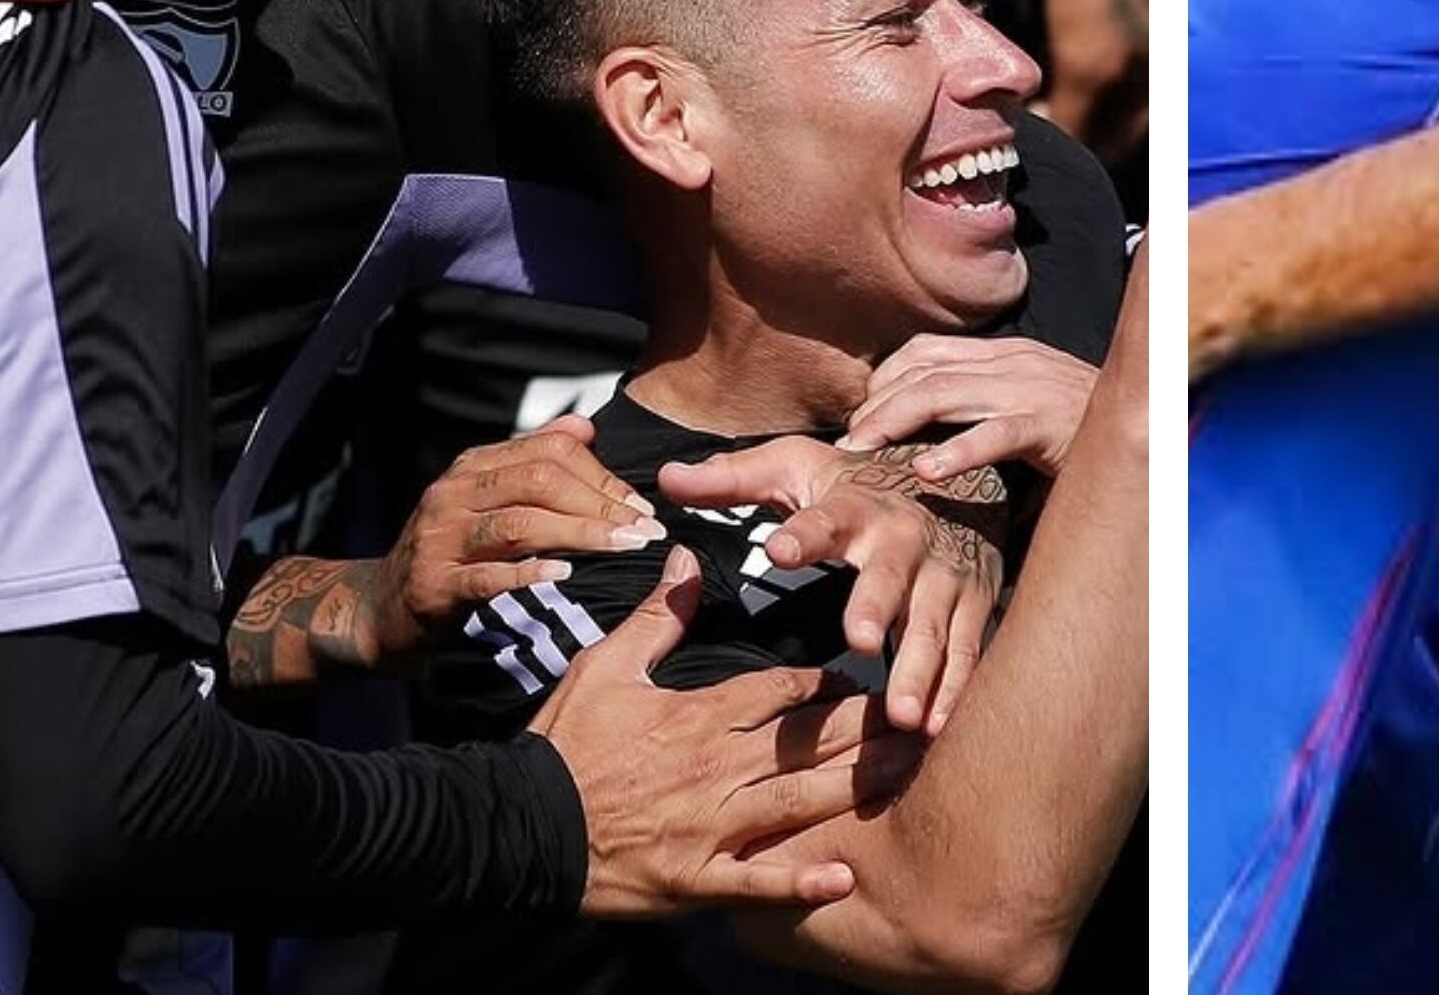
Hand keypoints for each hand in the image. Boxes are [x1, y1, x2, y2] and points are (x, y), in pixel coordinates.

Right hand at [366, 416, 667, 671]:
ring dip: (580, 533)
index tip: (643, 506)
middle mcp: (454, 493)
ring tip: (624, 547)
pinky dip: (528, 573)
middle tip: (645, 530)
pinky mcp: (432, 586)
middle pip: (539, 480)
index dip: (603, 475)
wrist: (377, 609)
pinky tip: (564, 576)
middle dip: (601, 503)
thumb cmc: (449, 553)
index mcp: (473, 467)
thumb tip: (586, 426)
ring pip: (519, 523)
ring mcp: (440, 538)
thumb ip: (532, 461)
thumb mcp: (485, 499)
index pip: (550, 450)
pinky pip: (486, 575)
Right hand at [529, 547, 918, 917]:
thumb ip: (657, 615)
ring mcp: (710, 826)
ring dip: (856, 790)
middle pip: (808, 744)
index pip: (781, 692)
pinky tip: (846, 878)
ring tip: (908, 778)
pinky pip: (757, 883)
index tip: (865, 679)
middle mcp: (715, 768)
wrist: (517, 824)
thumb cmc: (563, 744)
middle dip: (866, 732)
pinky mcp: (696, 878)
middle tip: (920, 723)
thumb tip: (686, 554)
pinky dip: (801, 882)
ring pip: (799, 802)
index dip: (827, 685)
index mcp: (697, 716)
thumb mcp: (604, 667)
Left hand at [657, 438, 1008, 735]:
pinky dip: (956, 690)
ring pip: (935, 623)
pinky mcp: (974, 604)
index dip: (802, 533)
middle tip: (861, 641)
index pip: (823, 518)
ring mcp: (944, 574)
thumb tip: (666, 478)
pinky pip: (968, 651)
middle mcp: (904, 539)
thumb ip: (733, 480)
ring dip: (922, 668)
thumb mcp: (795, 468)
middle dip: (878, 605)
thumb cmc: (856, 485)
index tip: (778, 551)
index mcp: (853, 507)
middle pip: (890, 574)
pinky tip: (938, 728)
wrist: (954, 474)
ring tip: (903, 714)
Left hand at [841, 334, 1100, 477]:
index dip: (886, 378)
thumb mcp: (1028, 403)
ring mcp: (1029, 389)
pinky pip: (995, 435)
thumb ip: (986, 409)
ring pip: (945, 394)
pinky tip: (928, 472)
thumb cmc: (1083, 424)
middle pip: (925, 372)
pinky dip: (957, 452)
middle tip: (848, 440)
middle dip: (878, 404)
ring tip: (863, 448)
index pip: (927, 351)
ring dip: (896, 421)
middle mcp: (1011, 362)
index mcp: (1004, 354)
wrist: (1152, 420)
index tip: (859, 412)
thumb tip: (929, 438)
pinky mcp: (1049, 424)